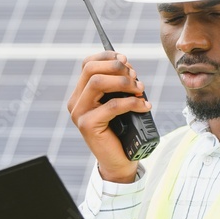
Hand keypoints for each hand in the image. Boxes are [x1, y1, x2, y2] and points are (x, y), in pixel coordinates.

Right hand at [66, 51, 151, 183]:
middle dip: (117, 68)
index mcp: (81, 93)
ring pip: (97, 82)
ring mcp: (79, 114)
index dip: (107, 57)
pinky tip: (144, 106)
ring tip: (140, 91)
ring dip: (123, 82)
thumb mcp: (121, 102)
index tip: (126, 60)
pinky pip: (111, 105)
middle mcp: (76, 102)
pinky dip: (131, 102)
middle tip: (136, 77)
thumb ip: (119, 86)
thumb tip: (129, 68)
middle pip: (91, 70)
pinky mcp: (87, 125)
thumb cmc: (123, 131)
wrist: (119, 161)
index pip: (87, 64)